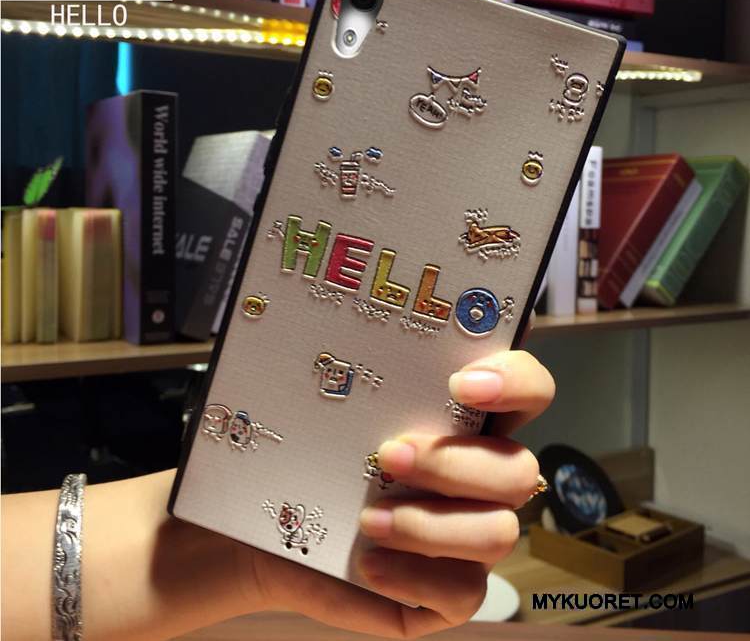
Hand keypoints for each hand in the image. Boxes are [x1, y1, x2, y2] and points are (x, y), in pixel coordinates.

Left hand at [243, 346, 554, 637]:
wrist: (267, 532)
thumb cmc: (305, 458)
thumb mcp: (334, 409)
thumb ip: (367, 373)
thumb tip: (368, 328)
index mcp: (466, 423)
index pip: (529, 391)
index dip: (516, 382)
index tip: (461, 383)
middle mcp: (480, 479)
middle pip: (519, 469)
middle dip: (454, 463)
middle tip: (388, 455)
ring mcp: (469, 538)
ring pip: (500, 533)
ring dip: (432, 524)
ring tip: (369, 519)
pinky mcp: (448, 593)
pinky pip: (465, 592)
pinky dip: (417, 575)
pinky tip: (369, 562)